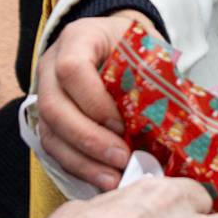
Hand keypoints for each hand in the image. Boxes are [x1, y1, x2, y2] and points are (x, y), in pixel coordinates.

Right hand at [31, 11, 157, 190]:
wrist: (115, 44)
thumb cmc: (134, 48)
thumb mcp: (147, 50)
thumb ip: (153, 77)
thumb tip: (173, 121)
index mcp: (77, 38)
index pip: (71, 69)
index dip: (94, 102)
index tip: (123, 125)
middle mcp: (50, 64)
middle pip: (53, 107)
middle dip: (88, 139)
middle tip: (122, 159)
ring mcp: (44, 92)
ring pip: (50, 132)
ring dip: (82, 160)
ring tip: (113, 178)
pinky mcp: (48, 118)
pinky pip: (54, 147)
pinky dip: (78, 166)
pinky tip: (103, 178)